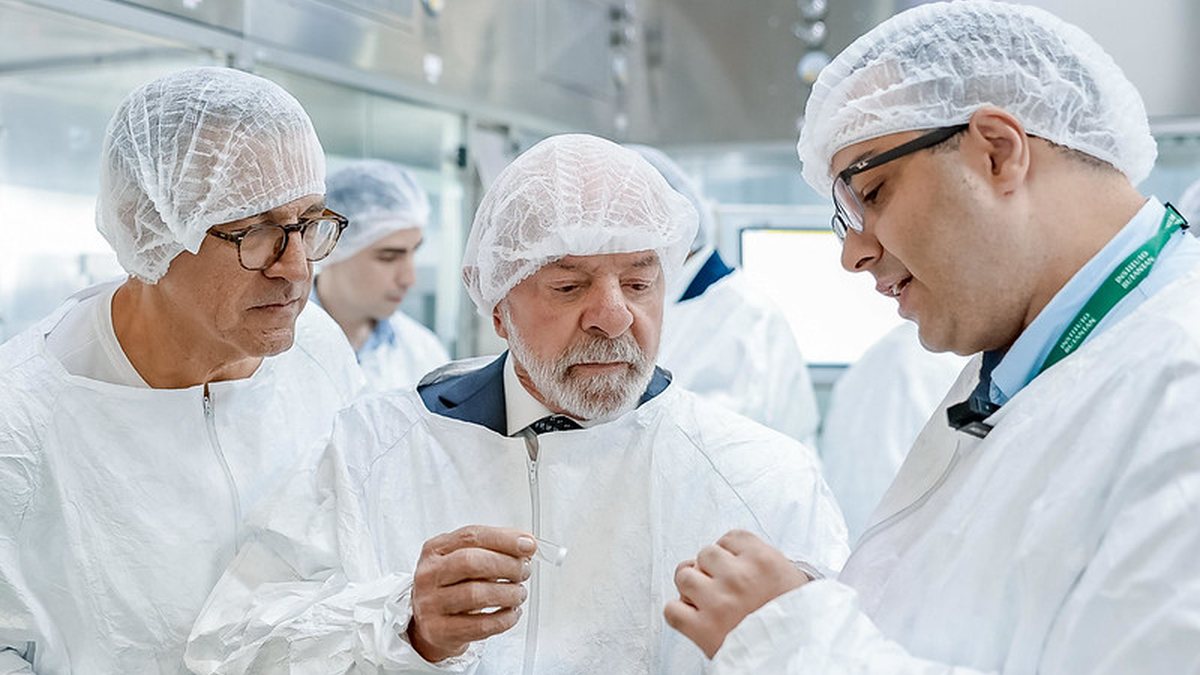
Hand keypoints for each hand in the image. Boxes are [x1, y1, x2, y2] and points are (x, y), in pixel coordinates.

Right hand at [407, 525, 535, 662]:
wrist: (429, 625)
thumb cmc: (453, 587)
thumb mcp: (464, 560)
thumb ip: (493, 549)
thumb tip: (525, 545)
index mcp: (435, 550)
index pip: (471, 536)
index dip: (504, 539)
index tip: (528, 545)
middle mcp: (429, 575)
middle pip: (471, 562)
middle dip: (507, 565)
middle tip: (523, 571)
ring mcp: (431, 604)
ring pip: (476, 594)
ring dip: (508, 593)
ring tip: (518, 593)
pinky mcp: (440, 631)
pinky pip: (480, 625)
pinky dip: (504, 619)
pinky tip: (511, 613)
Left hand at [664, 529, 811, 658]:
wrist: (795, 659)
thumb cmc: (797, 623)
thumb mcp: (792, 579)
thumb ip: (761, 560)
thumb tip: (733, 554)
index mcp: (763, 561)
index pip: (730, 537)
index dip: (729, 553)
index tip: (733, 566)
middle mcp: (738, 577)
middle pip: (705, 553)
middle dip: (711, 569)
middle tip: (723, 587)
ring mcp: (718, 602)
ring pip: (683, 576)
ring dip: (691, 589)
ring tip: (708, 603)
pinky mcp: (702, 629)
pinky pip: (672, 609)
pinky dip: (679, 614)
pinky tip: (695, 619)